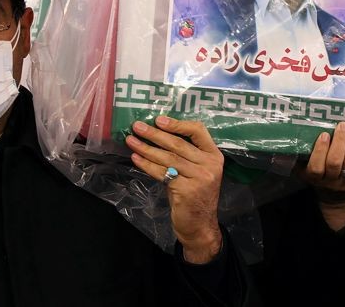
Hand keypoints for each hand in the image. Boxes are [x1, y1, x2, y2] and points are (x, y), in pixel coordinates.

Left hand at [125, 116, 223, 263]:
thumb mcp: (196, 172)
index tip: (158, 120)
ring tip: (131, 141)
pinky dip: (146, 165)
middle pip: (178, 144)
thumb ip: (184, 156)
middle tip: (137, 126)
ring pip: (168, 158)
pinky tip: (136, 158)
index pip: (198, 130)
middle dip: (155, 134)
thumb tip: (156, 136)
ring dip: (146, 148)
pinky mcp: (186, 190)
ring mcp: (199, 177)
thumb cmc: (195, 196)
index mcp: (214, 155)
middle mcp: (210, 164)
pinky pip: (162, 173)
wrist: (200, 225)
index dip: (177, 124)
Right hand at [298, 121, 344, 230]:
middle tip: (342, 124)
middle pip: (335, 162)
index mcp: (314, 178)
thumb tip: (279, 149)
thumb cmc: (318, 177)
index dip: (321, 151)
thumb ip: (294, 160)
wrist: (337, 200)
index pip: (316, 167)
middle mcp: (331, 181)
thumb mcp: (303, 171)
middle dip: (340, 141)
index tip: (324, 134)